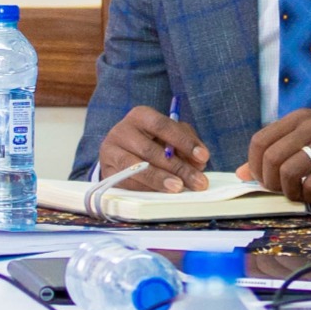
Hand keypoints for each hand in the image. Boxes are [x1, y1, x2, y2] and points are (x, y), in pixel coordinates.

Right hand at [95, 107, 213, 191]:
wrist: (121, 154)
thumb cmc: (152, 142)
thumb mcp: (170, 136)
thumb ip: (186, 144)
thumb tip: (198, 162)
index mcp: (140, 116)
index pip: (163, 126)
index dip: (185, 142)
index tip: (204, 157)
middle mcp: (122, 130)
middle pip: (151, 150)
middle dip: (178, 167)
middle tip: (198, 182)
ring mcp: (110, 151)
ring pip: (137, 167)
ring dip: (160, 179)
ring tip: (179, 188)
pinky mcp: (106, 172)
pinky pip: (127, 182)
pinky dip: (146, 189)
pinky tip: (161, 194)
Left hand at [242, 110, 310, 196]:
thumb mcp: (310, 139)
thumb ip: (278, 152)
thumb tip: (242, 174)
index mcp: (300, 118)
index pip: (260, 140)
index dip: (254, 166)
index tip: (264, 180)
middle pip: (270, 158)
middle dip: (272, 183)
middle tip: (286, 190)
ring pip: (288, 172)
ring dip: (292, 191)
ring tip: (304, 193)